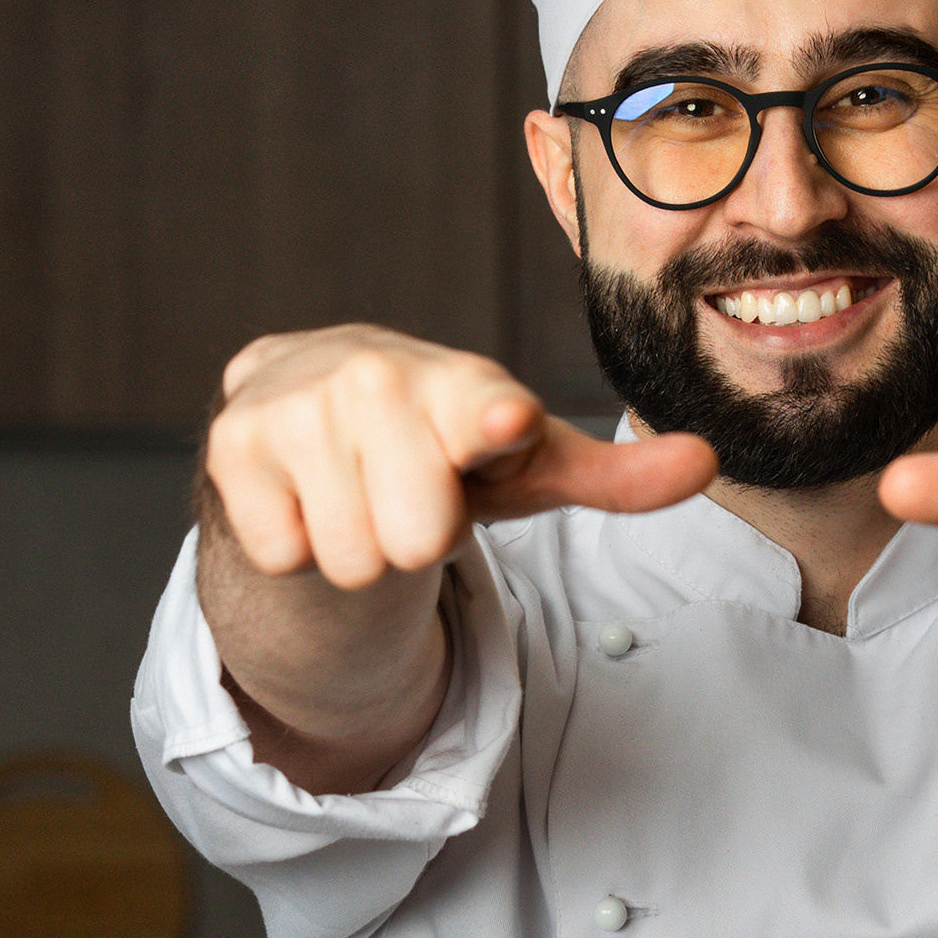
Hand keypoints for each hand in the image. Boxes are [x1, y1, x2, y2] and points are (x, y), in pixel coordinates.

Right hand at [208, 325, 716, 587]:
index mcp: (464, 384)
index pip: (482, 410)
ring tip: (358, 495)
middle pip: (416, 543)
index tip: (504, 423)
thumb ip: (613, 477)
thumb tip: (704, 463)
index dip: (494, 423)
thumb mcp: (524, 468)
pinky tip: (304, 495)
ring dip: (358, 547)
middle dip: (416, 542)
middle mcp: (378, 378)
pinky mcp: (232, 442)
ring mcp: (299, 405)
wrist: (308, 405)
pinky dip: (296, 545)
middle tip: (407, 496)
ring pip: (352, 559)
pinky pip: (283, 554)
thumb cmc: (437, 443)